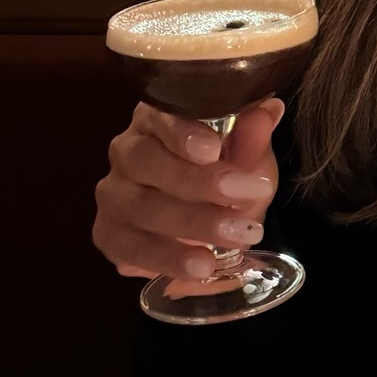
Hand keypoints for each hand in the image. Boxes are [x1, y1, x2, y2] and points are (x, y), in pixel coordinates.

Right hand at [93, 97, 282, 286]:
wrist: (211, 220)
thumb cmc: (227, 173)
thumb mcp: (248, 157)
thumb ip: (252, 138)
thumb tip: (267, 110)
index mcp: (156, 118)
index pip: (160, 117)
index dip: (183, 133)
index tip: (213, 149)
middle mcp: (126, 151)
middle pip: (146, 162)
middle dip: (196, 182)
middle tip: (242, 198)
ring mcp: (114, 193)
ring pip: (140, 207)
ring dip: (188, 226)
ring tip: (233, 239)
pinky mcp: (109, 233)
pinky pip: (130, 248)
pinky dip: (166, 258)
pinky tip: (199, 266)